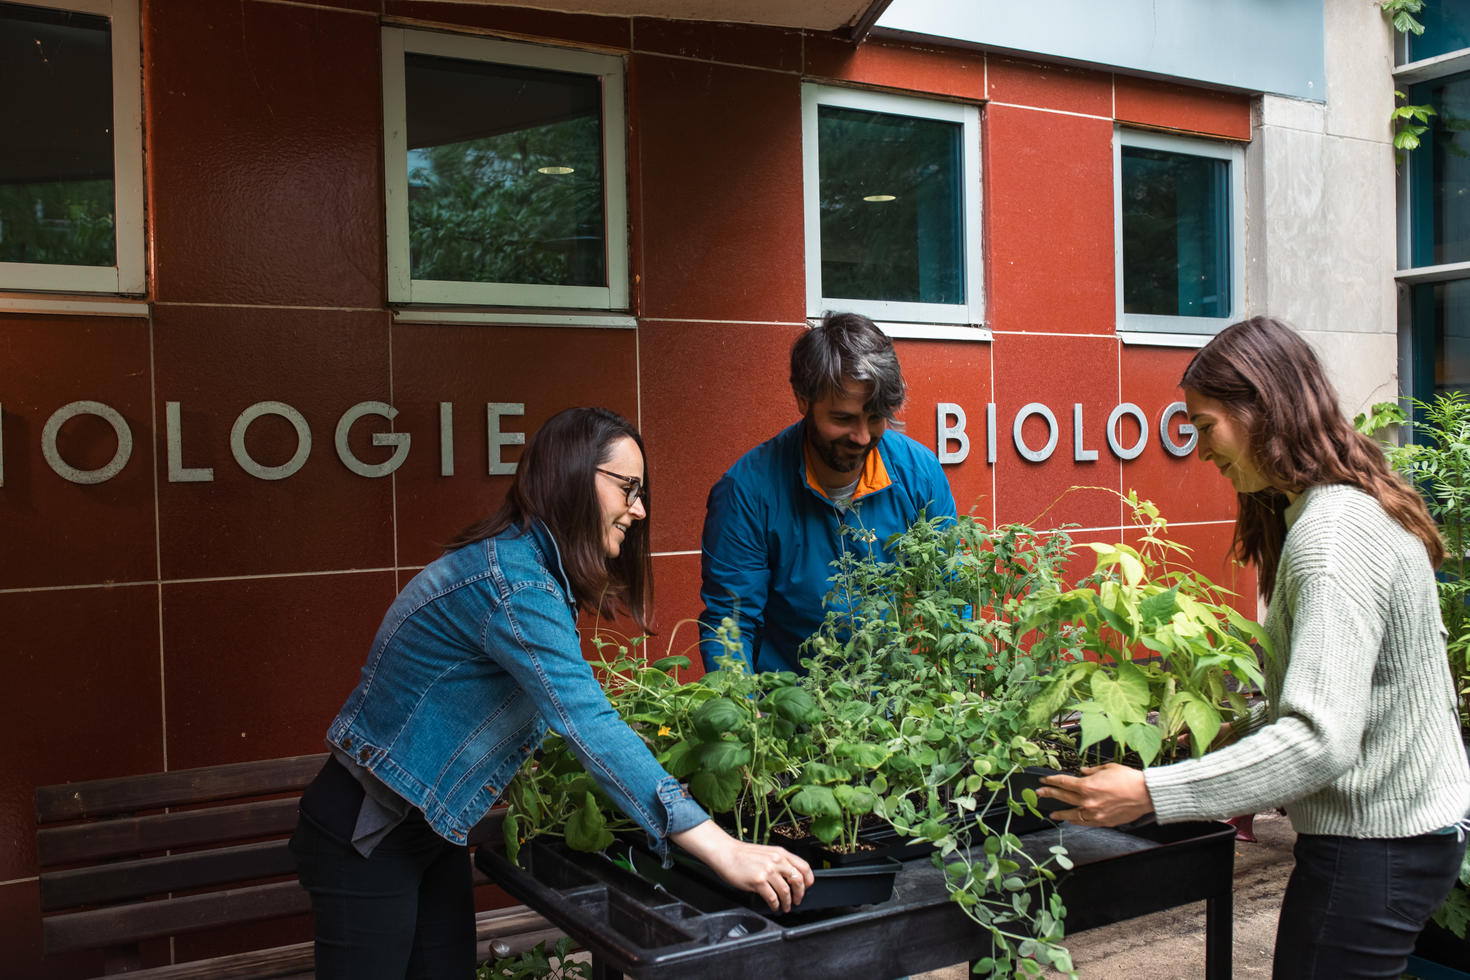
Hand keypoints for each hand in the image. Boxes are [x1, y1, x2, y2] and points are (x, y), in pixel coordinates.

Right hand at [670, 821, 813, 911]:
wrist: (726, 853)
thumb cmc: (743, 854)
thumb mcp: (766, 852)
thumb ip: (780, 862)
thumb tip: (790, 876)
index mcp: (780, 853)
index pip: (804, 867)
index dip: (808, 880)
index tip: (807, 887)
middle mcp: (776, 860)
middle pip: (798, 880)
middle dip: (800, 894)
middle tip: (797, 900)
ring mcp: (768, 871)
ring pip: (786, 891)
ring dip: (787, 902)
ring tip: (785, 906)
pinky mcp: (758, 881)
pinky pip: (772, 897)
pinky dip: (775, 905)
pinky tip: (774, 906)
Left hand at [1037, 763, 1153, 827]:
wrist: (1145, 794)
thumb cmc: (1129, 779)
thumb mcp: (1107, 768)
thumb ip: (1091, 771)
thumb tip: (1083, 772)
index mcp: (1087, 786)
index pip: (1063, 782)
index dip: (1051, 781)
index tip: (1044, 780)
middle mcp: (1088, 801)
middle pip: (1063, 797)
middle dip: (1049, 794)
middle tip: (1039, 793)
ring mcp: (1095, 813)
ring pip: (1072, 814)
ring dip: (1061, 812)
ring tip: (1052, 812)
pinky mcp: (1103, 821)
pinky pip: (1085, 822)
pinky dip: (1077, 821)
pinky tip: (1071, 820)